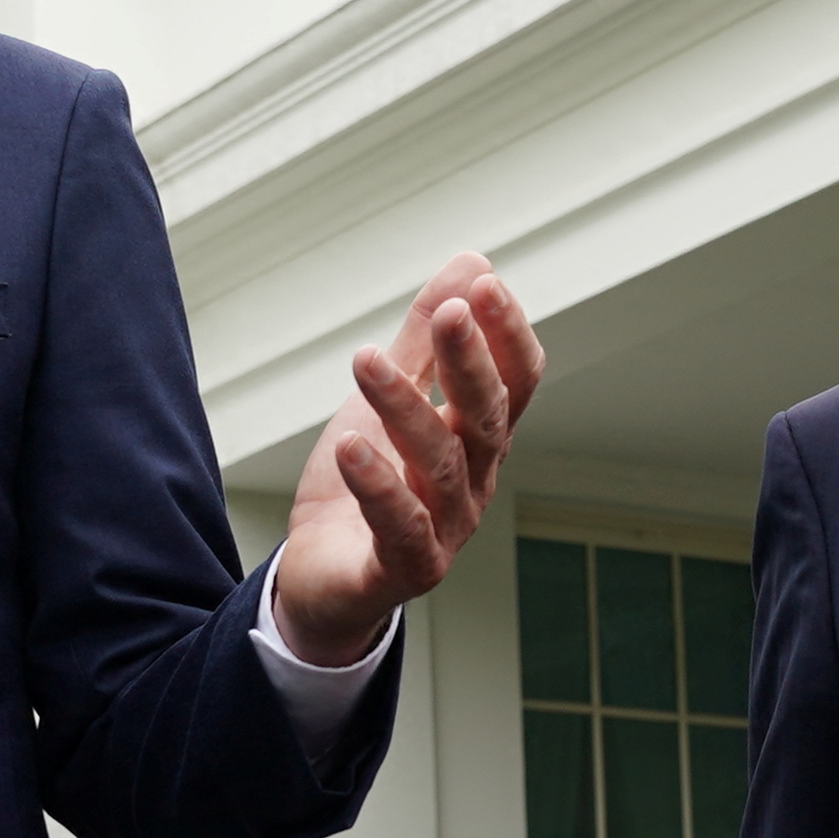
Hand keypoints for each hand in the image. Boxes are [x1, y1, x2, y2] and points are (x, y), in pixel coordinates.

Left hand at [274, 252, 543, 667]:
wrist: (323, 575)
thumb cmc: (366, 482)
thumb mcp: (391, 396)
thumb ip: (426, 338)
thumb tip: (471, 262)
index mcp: (478, 438)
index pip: (515, 381)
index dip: (506, 334)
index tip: (484, 284)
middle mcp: (474, 482)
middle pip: (487, 418)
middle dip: (471, 362)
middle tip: (451, 313)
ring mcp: (446, 530)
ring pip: (439, 464)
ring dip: (405, 407)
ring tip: (367, 361)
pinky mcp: (404, 569)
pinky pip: (401, 528)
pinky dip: (379, 486)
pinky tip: (353, 446)